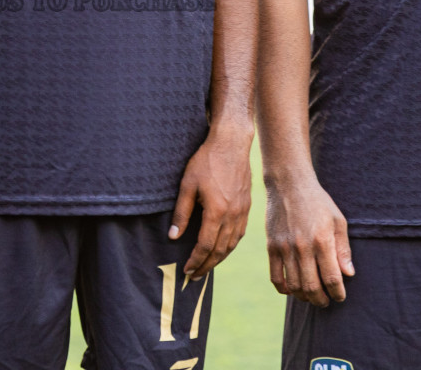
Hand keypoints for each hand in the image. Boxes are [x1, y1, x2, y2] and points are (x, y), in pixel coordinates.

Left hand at [172, 123, 252, 278]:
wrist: (232, 144)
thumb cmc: (206, 161)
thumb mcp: (187, 184)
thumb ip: (181, 213)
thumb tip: (173, 237)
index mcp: (217, 211)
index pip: (205, 246)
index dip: (195, 261)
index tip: (187, 271)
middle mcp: (232, 216)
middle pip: (219, 250)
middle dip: (206, 266)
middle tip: (194, 277)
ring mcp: (242, 212)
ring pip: (231, 245)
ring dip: (218, 259)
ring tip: (206, 267)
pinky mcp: (247, 207)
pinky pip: (239, 235)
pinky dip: (229, 246)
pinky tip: (221, 249)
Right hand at [265, 173, 352, 305]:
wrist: (289, 183)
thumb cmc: (317, 201)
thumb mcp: (338, 220)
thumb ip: (343, 249)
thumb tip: (348, 274)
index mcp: (322, 241)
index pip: (331, 278)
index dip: (337, 293)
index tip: (340, 296)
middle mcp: (303, 247)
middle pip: (312, 287)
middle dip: (321, 300)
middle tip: (326, 302)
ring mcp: (285, 248)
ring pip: (293, 285)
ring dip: (304, 296)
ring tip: (311, 296)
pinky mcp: (271, 246)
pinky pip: (275, 277)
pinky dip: (284, 288)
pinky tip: (291, 289)